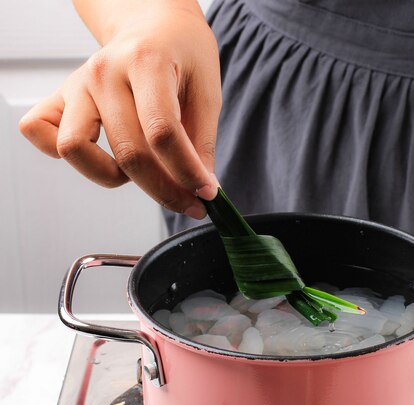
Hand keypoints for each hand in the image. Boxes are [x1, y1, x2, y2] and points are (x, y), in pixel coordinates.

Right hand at [19, 0, 220, 217]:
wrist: (152, 26)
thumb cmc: (181, 55)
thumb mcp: (207, 92)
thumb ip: (203, 143)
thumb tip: (201, 189)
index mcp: (146, 61)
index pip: (163, 133)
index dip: (187, 173)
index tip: (206, 194)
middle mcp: (104, 72)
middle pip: (128, 153)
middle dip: (164, 189)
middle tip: (188, 201)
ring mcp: (77, 85)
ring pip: (76, 149)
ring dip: (110, 175)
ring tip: (138, 169)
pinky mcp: (60, 98)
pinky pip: (40, 132)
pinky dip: (62, 152)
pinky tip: (100, 157)